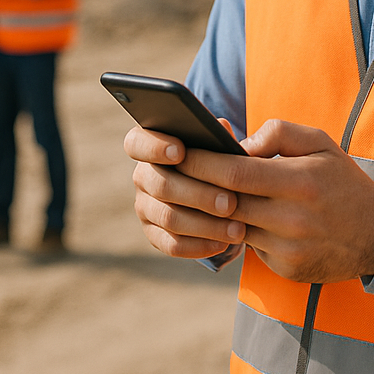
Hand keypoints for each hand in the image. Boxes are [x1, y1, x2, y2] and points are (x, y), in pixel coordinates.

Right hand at [125, 124, 245, 260]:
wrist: (218, 192)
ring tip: (236, 228)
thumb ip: (216, 134)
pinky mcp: (154, 234)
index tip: (180, 151)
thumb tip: (221, 128)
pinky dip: (199, 245)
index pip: (137, 143)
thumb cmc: (216, 158)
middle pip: (161, 185)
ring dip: (206, 224)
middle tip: (231, 202)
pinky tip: (223, 243)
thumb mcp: (217, 143)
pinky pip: (172, 244)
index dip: (155, 147)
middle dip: (199, 194)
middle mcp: (143, 176)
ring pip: (169, 218)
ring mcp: (145, 207)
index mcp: (151, 146)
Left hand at [128, 118, 373, 283]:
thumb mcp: (319, 141)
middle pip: (226, 202)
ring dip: (212, 213)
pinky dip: (239, 232)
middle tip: (171, 171)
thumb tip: (239, 142)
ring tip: (193, 192)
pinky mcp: (287, 270)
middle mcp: (293, 218)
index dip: (201, 161)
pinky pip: (250, 248)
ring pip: (233, 228)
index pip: (235, 171)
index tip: (179, 150)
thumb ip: (278, 132)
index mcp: (299, 180)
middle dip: (196, 186)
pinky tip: (230, 218)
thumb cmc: (341, 179)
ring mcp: (289, 249)